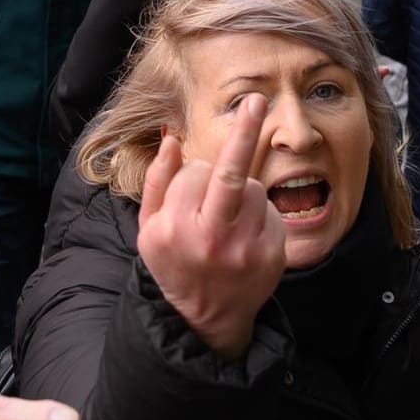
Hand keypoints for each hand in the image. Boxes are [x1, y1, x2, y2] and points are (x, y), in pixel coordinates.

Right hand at [136, 93, 285, 359]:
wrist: (204, 319)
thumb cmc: (173, 264)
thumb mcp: (148, 228)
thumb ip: (157, 182)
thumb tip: (172, 139)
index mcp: (174, 229)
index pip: (194, 174)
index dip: (195, 171)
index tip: (198, 168)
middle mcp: (209, 239)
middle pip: (229, 174)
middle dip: (244, 132)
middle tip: (258, 100)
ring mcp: (244, 249)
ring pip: (251, 189)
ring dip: (241, 190)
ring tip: (228, 219)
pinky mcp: (271, 255)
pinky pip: (269, 211)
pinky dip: (258, 213)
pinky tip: (245, 235)